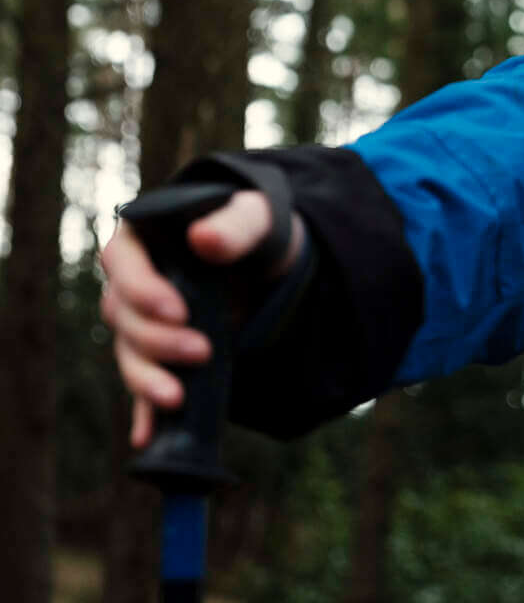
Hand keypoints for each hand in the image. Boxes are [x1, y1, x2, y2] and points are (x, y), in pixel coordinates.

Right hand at [99, 190, 303, 447]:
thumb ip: (234, 225)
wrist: (270, 261)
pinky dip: (145, 412)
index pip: (122, 264)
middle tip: (202, 350)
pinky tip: (147, 438)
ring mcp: (142, 322)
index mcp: (142, 240)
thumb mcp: (255, 218)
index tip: (179, 312)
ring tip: (178, 397)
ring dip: (148, 379)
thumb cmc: (256, 228)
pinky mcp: (160, 354)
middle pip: (123, 316)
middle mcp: (131, 284)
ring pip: (129, 354)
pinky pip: (144, 384)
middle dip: (158, 340)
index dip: (143, 290)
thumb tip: (203, 238)